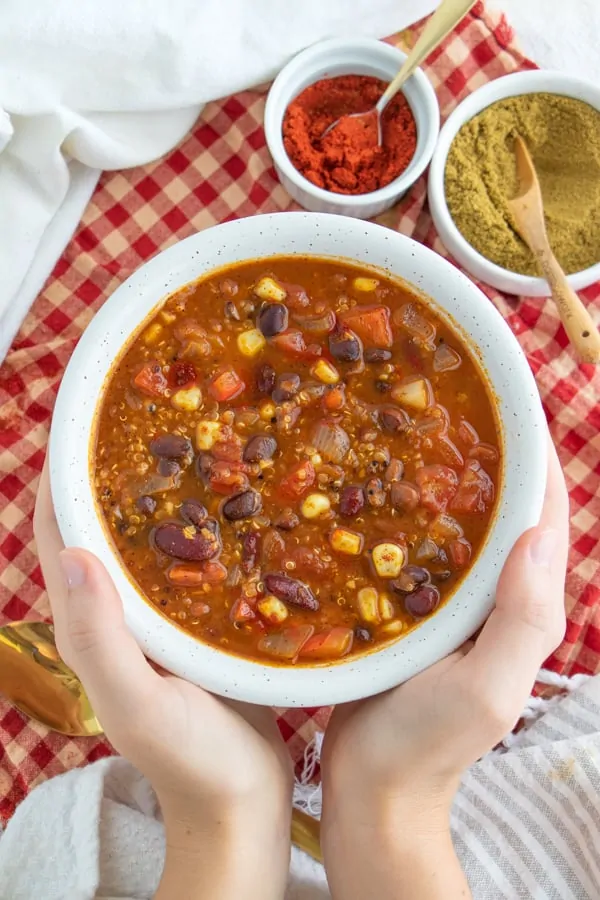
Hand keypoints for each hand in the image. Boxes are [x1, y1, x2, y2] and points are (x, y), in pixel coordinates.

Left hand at [34, 458, 292, 899]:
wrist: (240, 803)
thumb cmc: (191, 760)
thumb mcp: (140, 704)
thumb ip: (99, 638)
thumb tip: (74, 555)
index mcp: (91, 625)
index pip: (58, 533)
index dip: (61, 476)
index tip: (86, 423)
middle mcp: (118, 613)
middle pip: (100, 526)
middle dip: (112, 471)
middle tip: (152, 419)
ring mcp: (157, 619)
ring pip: (147, 539)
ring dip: (158, 493)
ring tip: (194, 445)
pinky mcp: (196, 624)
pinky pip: (188, 563)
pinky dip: (198, 528)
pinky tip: (233, 504)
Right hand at [320, 434, 567, 898]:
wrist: (372, 789)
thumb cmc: (427, 746)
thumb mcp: (486, 690)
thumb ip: (522, 620)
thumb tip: (537, 532)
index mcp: (518, 607)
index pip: (543, 517)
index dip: (535, 459)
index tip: (507, 404)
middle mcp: (488, 595)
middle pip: (500, 510)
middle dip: (487, 455)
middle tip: (448, 402)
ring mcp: (446, 600)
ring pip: (453, 522)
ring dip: (441, 476)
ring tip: (408, 427)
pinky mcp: (404, 605)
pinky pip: (411, 547)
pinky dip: (401, 511)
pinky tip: (370, 485)